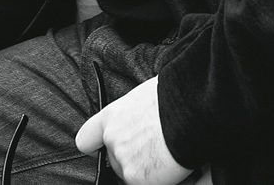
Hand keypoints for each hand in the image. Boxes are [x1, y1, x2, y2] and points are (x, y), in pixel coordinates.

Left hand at [75, 76, 191, 184]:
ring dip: (146, 170)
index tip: (100, 150)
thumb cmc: (173, 97)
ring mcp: (122, 160)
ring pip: (131, 174)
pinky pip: (145, 184)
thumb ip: (133, 117)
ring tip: (167, 156)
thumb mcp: (144, 99)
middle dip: (133, 159)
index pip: (87, 139)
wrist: (186, 110)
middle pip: (115, 161)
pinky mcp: (135, 178)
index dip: (95, 147)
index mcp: (112, 116)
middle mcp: (112, 138)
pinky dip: (159, 180)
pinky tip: (172, 167)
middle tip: (154, 150)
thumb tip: (141, 125)